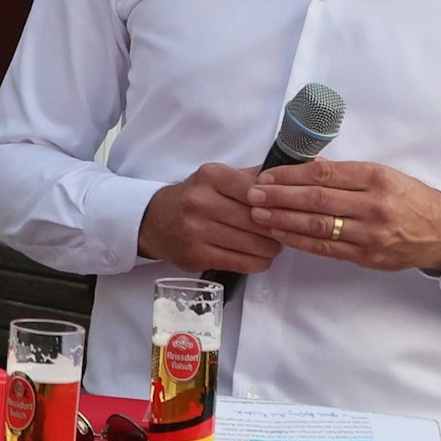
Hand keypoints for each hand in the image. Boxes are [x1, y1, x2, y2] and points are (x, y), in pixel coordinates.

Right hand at [136, 163, 283, 273]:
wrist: (154, 221)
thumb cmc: (193, 199)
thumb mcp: (216, 178)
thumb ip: (249, 177)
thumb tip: (285, 177)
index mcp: (209, 176)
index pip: (257, 190)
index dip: (276, 203)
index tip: (283, 209)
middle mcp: (200, 201)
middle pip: (258, 220)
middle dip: (276, 229)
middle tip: (282, 231)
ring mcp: (196, 230)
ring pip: (254, 244)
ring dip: (271, 248)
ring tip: (271, 245)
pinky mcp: (197, 255)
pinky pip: (242, 263)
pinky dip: (258, 262)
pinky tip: (258, 257)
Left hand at [248, 160, 440, 271]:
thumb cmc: (406, 198)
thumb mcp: (382, 175)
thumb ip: (344, 174)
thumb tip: (301, 168)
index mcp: (376, 178)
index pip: (323, 174)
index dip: (290, 175)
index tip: (266, 176)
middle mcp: (373, 205)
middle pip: (316, 200)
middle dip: (279, 197)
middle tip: (253, 194)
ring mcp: (370, 233)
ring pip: (318, 225)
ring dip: (283, 220)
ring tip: (258, 214)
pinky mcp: (367, 256)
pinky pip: (326, 248)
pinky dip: (298, 240)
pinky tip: (279, 233)